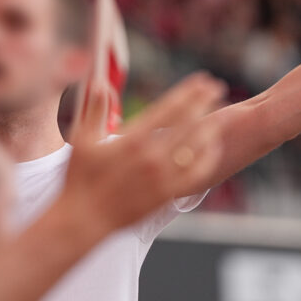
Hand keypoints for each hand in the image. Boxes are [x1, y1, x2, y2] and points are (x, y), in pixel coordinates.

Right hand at [64, 73, 225, 232]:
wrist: (84, 219)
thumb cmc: (80, 178)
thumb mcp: (83, 140)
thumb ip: (95, 110)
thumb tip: (100, 83)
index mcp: (132, 140)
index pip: (169, 109)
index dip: (189, 92)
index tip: (203, 80)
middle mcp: (151, 157)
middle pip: (188, 123)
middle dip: (205, 102)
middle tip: (218, 87)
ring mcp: (162, 178)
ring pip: (196, 148)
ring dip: (210, 128)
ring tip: (221, 116)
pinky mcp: (166, 195)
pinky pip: (195, 174)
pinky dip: (207, 159)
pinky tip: (212, 149)